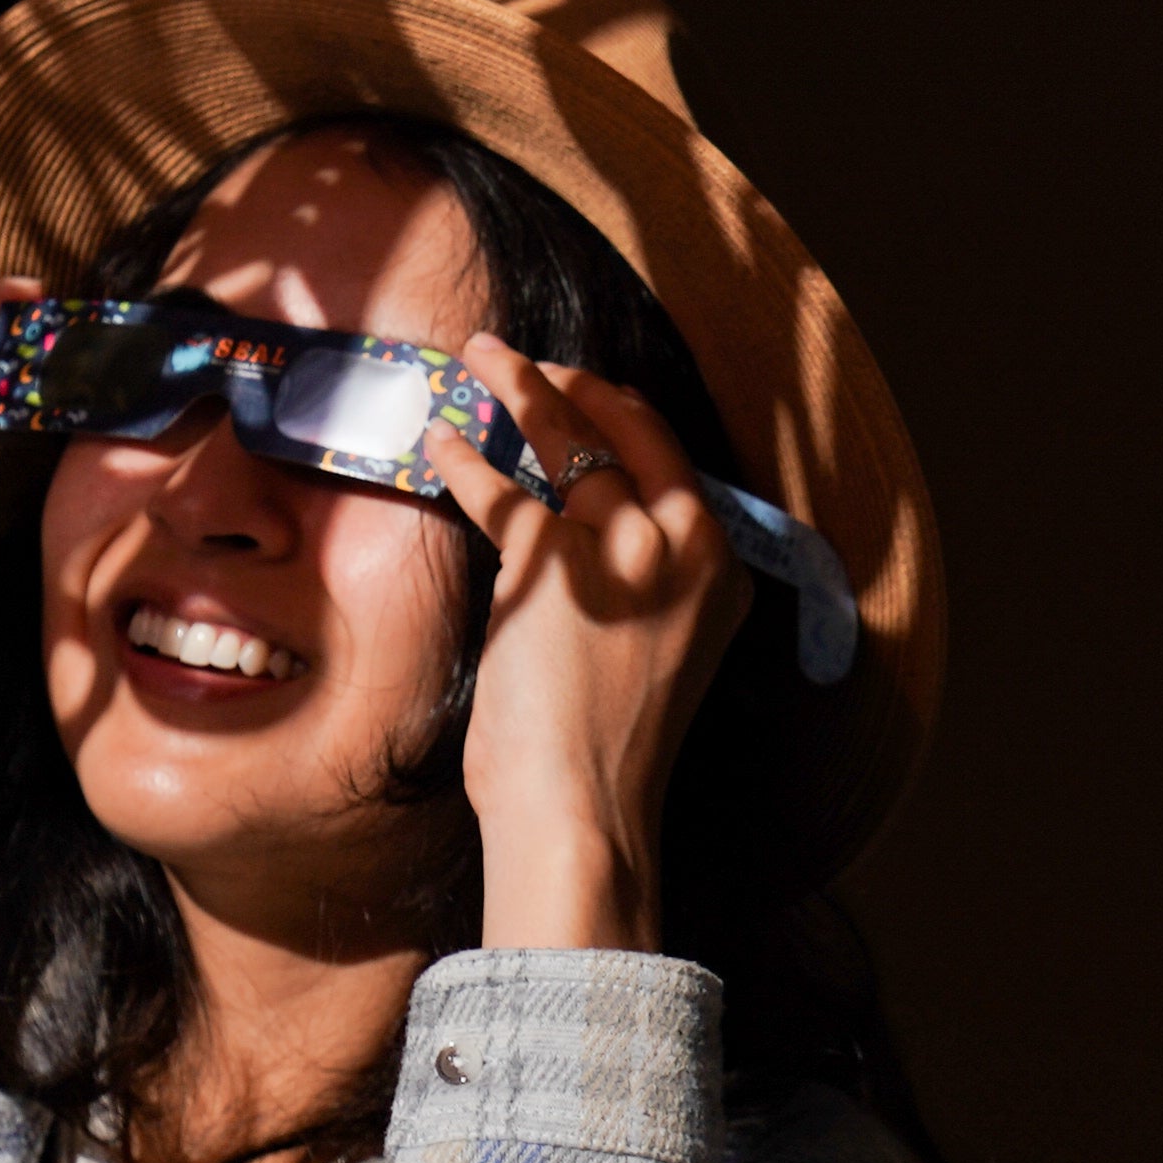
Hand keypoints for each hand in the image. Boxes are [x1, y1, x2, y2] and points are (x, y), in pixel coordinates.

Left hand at [449, 344, 745, 950]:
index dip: (620, 410)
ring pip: (566, 440)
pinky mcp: (556, 563)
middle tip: (519, 358)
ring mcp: (626, 549)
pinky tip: (440, 442)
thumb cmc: (609, 744)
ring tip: (476, 361)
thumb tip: (578, 523)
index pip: (671, 458)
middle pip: (626, 430)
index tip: (580, 387)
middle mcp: (687, 547)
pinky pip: (503, 491)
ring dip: (515, 389)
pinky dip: (465, 461)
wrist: (584, 804)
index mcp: (722, 568)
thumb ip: (642, 581)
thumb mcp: (659, 646)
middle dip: (569, 380)